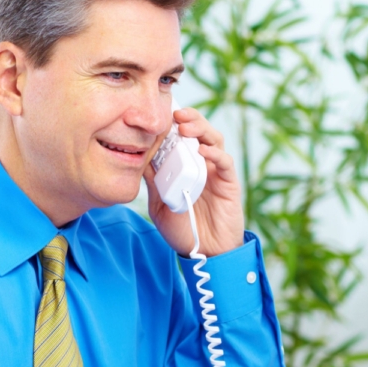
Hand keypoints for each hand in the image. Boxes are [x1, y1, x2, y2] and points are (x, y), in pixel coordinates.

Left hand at [144, 107, 244, 256]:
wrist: (204, 252)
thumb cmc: (182, 228)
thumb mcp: (159, 204)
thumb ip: (153, 182)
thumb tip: (138, 158)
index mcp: (184, 166)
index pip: (180, 137)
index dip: (172, 123)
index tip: (158, 114)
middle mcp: (202, 164)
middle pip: (199, 132)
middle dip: (189, 118)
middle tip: (175, 114)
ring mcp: (216, 172)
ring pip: (214, 140)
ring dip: (201, 129)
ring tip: (186, 125)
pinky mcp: (229, 183)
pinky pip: (225, 163)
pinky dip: (215, 154)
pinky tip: (203, 151)